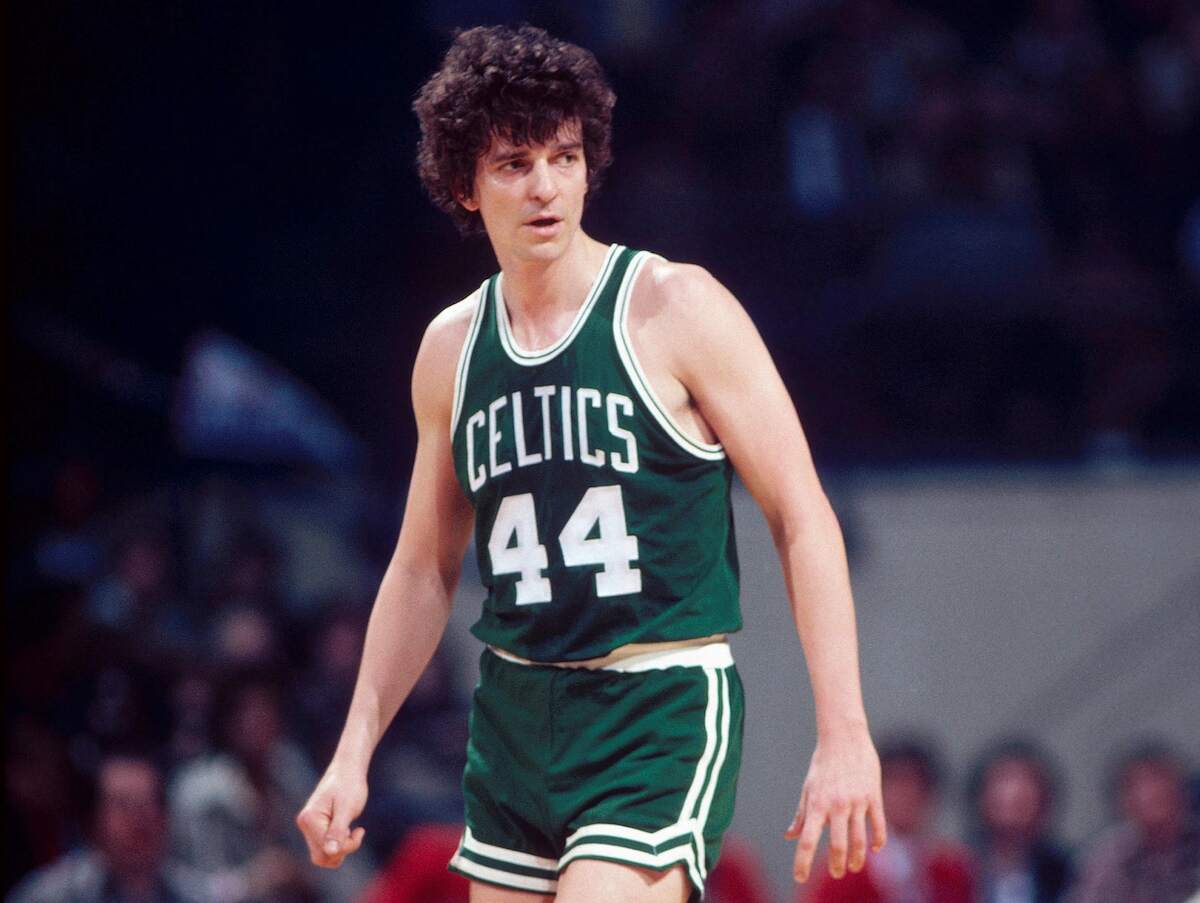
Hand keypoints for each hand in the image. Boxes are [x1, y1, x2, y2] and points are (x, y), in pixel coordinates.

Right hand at [295, 766, 367, 867]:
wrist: (348, 769)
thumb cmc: (349, 785)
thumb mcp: (347, 808)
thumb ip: (337, 831)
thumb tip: (331, 853)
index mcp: (309, 819)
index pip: (326, 850)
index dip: (347, 846)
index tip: (360, 831)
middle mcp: (304, 824)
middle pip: (321, 857)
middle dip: (342, 850)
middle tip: (354, 832)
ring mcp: (309, 826)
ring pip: (323, 854)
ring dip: (341, 847)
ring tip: (350, 829)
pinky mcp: (316, 827)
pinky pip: (325, 846)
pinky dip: (338, 843)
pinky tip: (348, 829)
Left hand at [785, 726, 885, 882]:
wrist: (844, 737)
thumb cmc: (823, 764)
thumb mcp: (808, 788)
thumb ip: (802, 815)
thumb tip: (790, 836)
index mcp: (817, 804)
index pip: (808, 840)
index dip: (803, 862)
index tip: (799, 878)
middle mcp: (837, 805)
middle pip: (838, 846)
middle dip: (837, 865)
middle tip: (836, 874)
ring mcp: (857, 801)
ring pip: (860, 840)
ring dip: (857, 859)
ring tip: (853, 867)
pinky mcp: (873, 796)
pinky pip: (878, 825)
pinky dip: (878, 841)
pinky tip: (875, 850)